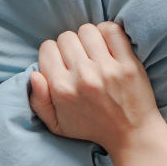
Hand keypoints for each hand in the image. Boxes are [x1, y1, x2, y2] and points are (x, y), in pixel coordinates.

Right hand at [29, 22, 162, 153]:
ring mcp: (106, 69)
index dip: (53, 54)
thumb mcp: (56, 125)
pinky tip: (108, 46)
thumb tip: (35, 75)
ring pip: (87, 31)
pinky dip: (108, 32)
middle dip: (70, 46)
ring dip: (89, 39)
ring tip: (94, 53)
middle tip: (80, 59)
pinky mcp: (128, 64)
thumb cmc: (91, 128)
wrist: (131, 134)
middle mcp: (83, 77)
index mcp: (62, 89)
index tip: (63, 63)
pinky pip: (112, 31)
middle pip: (66, 37)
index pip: (47, 48)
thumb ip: (38, 101)